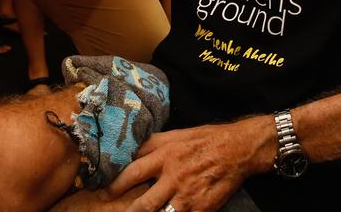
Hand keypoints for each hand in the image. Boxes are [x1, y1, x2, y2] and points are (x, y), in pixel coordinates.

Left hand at [104, 119, 264, 211]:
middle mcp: (174, 177)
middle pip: (144, 203)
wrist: (237, 149)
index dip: (115, 186)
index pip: (133, 173)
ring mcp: (188, 196)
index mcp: (165, 156)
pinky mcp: (201, 208)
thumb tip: (128, 150)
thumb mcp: (174, 134)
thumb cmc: (203, 140)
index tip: (103, 194)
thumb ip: (151, 144)